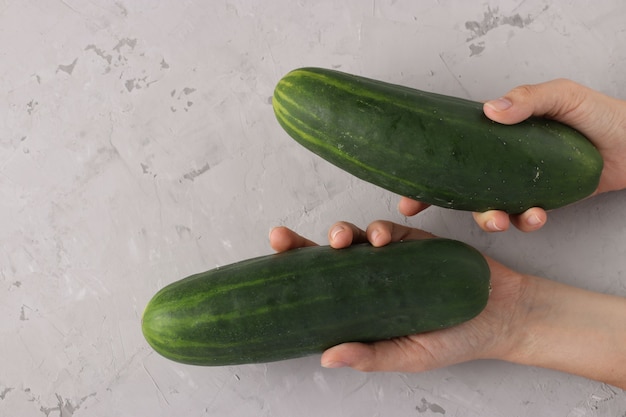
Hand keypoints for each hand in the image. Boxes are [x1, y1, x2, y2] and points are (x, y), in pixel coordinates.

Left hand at [269, 222, 625, 388]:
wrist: (502, 316)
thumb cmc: (453, 341)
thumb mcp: (409, 356)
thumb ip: (371, 356)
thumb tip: (325, 358)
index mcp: (359, 305)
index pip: (317, 289)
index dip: (291, 275)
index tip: (268, 264)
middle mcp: (368, 278)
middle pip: (325, 258)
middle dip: (300, 244)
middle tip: (280, 238)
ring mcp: (389, 257)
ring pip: (352, 237)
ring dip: (339, 233)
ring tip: (338, 239)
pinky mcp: (413, 241)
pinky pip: (388, 228)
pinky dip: (378, 229)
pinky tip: (376, 237)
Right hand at [401, 79, 625, 231]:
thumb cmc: (600, 115)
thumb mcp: (564, 96)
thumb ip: (530, 98)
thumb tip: (490, 110)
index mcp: (497, 136)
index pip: (453, 152)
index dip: (426, 172)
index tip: (406, 193)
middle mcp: (501, 162)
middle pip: (460, 187)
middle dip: (439, 203)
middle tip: (421, 211)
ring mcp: (519, 185)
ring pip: (489, 208)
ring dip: (489, 219)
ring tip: (500, 220)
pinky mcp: (541, 202)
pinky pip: (525, 219)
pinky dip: (527, 221)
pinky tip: (536, 215)